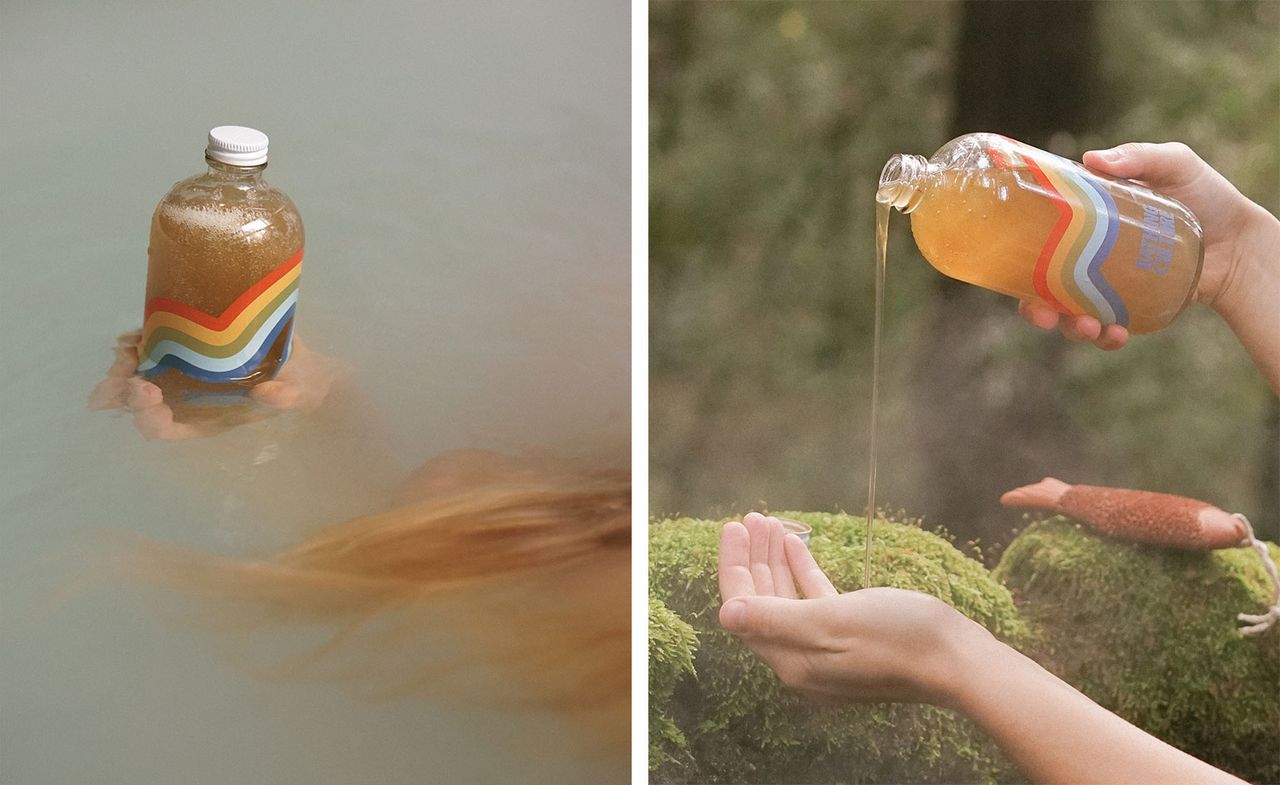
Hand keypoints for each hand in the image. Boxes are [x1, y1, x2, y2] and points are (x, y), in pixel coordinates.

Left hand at [88, 330, 341, 439]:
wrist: (297, 364)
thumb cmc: (293, 386)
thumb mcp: (293, 394)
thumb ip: (281, 398)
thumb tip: (262, 393)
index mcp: (203, 419)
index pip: (164, 429)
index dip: (147, 416)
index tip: (147, 390)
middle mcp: (184, 400)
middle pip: (139, 404)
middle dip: (122, 389)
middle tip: (126, 367)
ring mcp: (179, 375)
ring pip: (134, 377)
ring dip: (122, 365)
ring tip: (128, 348)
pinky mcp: (182, 349)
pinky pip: (149, 350)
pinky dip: (136, 342)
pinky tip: (137, 334)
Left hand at [717, 513, 991, 705]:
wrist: (957, 660)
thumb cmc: (897, 637)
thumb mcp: (830, 622)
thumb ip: (774, 619)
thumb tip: (725, 615)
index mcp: (791, 658)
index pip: (744, 609)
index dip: (735, 566)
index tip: (734, 526)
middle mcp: (802, 658)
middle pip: (762, 602)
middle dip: (752, 558)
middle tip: (750, 518)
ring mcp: (827, 648)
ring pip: (787, 597)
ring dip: (775, 559)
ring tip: (768, 522)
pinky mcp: (851, 635)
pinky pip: (814, 599)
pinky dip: (802, 570)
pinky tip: (796, 544)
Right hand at [1019, 141, 1265, 349]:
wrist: (1241, 241)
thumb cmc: (1206, 196)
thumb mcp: (1174, 164)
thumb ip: (1139, 157)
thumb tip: (1092, 159)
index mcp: (1083, 226)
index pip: (1038, 243)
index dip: (1015, 258)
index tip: (1008, 266)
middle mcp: (1087, 260)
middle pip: (1043, 290)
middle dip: (1034, 309)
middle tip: (1042, 314)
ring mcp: (1107, 288)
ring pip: (1071, 315)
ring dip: (1071, 328)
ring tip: (1089, 328)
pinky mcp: (1131, 310)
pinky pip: (1108, 330)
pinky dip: (1106, 338)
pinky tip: (1117, 334)